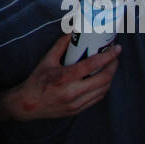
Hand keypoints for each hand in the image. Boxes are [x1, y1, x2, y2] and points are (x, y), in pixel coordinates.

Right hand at [3, 35, 119, 120]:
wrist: (27, 105)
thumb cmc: (36, 81)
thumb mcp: (46, 60)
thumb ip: (60, 45)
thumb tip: (72, 33)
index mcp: (64, 77)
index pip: (92, 65)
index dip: (108, 56)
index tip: (116, 49)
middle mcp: (72, 92)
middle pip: (103, 80)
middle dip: (113, 67)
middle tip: (115, 58)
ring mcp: (76, 103)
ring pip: (103, 90)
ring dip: (110, 78)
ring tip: (110, 67)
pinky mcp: (77, 110)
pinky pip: (97, 99)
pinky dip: (103, 88)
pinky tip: (101, 81)